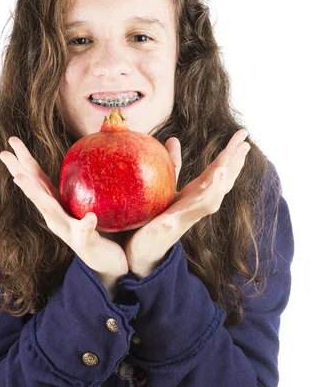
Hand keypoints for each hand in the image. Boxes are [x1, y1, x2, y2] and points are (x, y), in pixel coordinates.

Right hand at [0, 137, 128, 298]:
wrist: (112, 264)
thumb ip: (89, 186)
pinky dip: (86, 224)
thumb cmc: (105, 231)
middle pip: (35, 190)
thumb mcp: (93, 204)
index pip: (38, 178)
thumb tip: (95, 151)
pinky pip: (86, 232)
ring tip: (22, 179)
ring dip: (36, 195)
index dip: (25, 160)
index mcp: (58, 205)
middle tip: (3, 152)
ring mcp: (68, 230)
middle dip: (19, 171)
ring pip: (50, 211)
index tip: (11, 141)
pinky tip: (90, 218)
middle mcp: (57, 218)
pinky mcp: (85, 243)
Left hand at [123, 129, 250, 277]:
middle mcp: (195, 205)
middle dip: (233, 164)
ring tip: (224, 168)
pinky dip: (185, 212)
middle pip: (219, 183)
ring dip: (216, 186)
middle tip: (245, 144)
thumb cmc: (155, 218)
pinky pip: (175, 220)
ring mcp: (183, 218)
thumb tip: (173, 139)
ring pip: (206, 202)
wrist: (142, 251)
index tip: (244, 134)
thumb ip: (172, 165)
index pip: (217, 170)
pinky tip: (193, 203)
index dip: (230, 153)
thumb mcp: (166, 187)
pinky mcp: (165, 229)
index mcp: (195, 193)